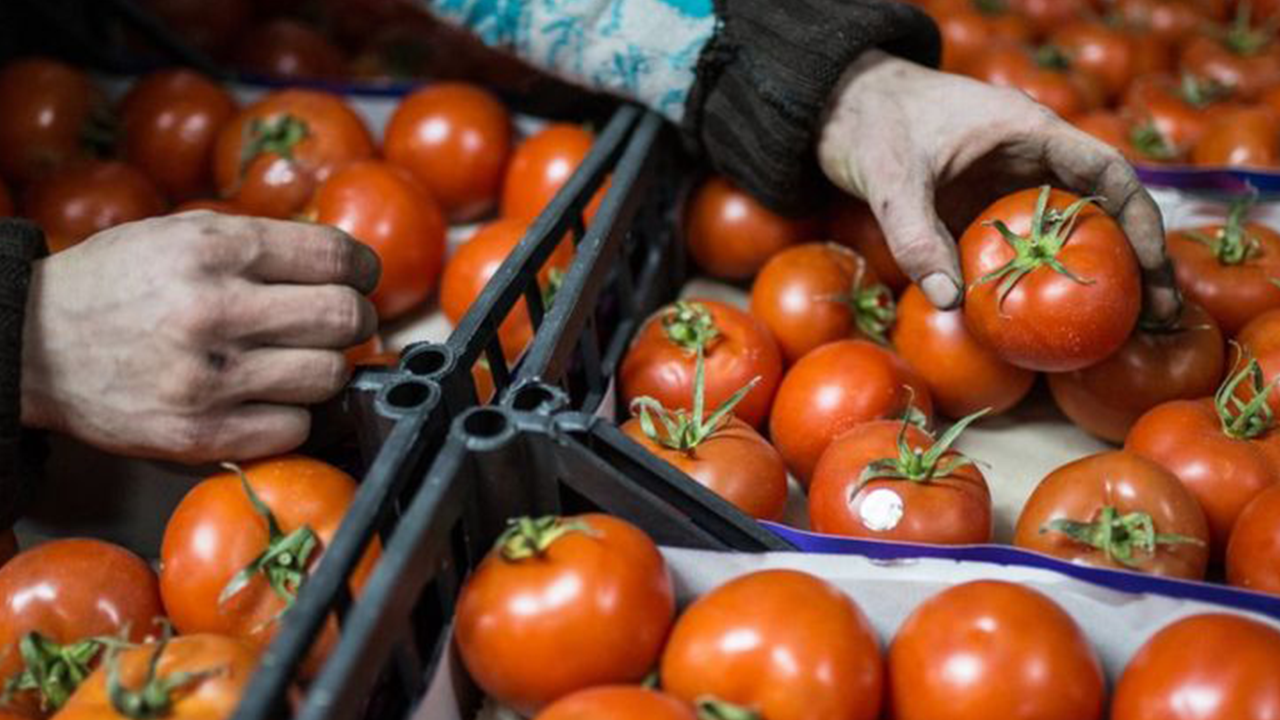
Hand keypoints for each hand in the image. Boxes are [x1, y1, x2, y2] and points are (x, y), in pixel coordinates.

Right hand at [21, 211, 380, 462]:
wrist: (31, 346)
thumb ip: (260, 245)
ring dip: (324, 370)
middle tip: (336, 325)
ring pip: (328, 376)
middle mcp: (215, 309)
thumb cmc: (115, 284)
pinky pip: (294, 428)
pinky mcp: (199, 434)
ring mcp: (208, 377)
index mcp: (215, 249)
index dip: (362, 271)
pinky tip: (266, 400)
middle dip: (353, 321)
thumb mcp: (180, 234)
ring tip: (295, 362)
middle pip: (345, 318)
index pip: (337, 259)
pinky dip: (292, 417)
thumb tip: (345, 268)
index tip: (358, 280)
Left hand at [817, 50, 1177, 321]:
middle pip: (1103, 209)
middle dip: (1135, 261)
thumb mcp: (890, 178)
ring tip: (1124, 334)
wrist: (844, 108)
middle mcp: (1032, 160)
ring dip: (1098, 277)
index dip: (1137, 218)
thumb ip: (914, 235)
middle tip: (1156, 318)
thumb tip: (950, 301)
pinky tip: (1054, 325)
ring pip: (1071, 233)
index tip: (1151, 267)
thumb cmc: (874, 124)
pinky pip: (1027, 249)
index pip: (1106, 171)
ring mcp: (1011, 188)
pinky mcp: (986, 212)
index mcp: (1029, 132)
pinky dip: (1046, 282)